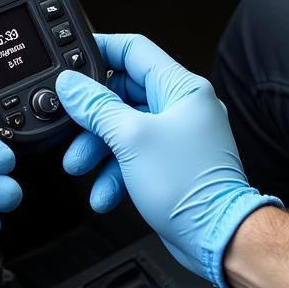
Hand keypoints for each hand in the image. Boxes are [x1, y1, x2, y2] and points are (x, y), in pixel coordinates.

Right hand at [56, 34, 281, 287]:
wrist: (217, 237)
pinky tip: (103, 192)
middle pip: (124, 93)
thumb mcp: (131, 139)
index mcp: (182, 88)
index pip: (135, 50)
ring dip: (98, 148)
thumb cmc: (191, 187)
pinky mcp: (174, 163)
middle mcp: (184, 107)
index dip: (101, 50)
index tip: (73, 61)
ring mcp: (180, 136)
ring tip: (80, 165)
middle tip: (71, 126)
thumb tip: (72, 86)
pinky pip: (135, 156)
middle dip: (93, 115)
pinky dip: (115, 171)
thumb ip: (97, 108)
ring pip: (126, 127)